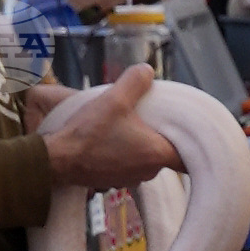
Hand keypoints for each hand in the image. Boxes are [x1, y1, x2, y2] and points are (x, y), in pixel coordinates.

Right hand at [33, 60, 179, 192]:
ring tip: (128, 124)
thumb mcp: (114, 99)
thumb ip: (135, 81)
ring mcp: (131, 179)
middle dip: (160, 134)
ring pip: (146, 158)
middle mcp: (148, 172)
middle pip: (165, 152)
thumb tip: (147, 70)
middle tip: (151, 116)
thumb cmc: (89, 133)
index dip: (190, 143)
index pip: (188, 156)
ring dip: (140, 143)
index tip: (187, 131)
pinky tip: (112, 138)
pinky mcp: (115, 180)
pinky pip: (129, 164)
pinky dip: (125, 152)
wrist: (59, 160)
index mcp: (156, 154)